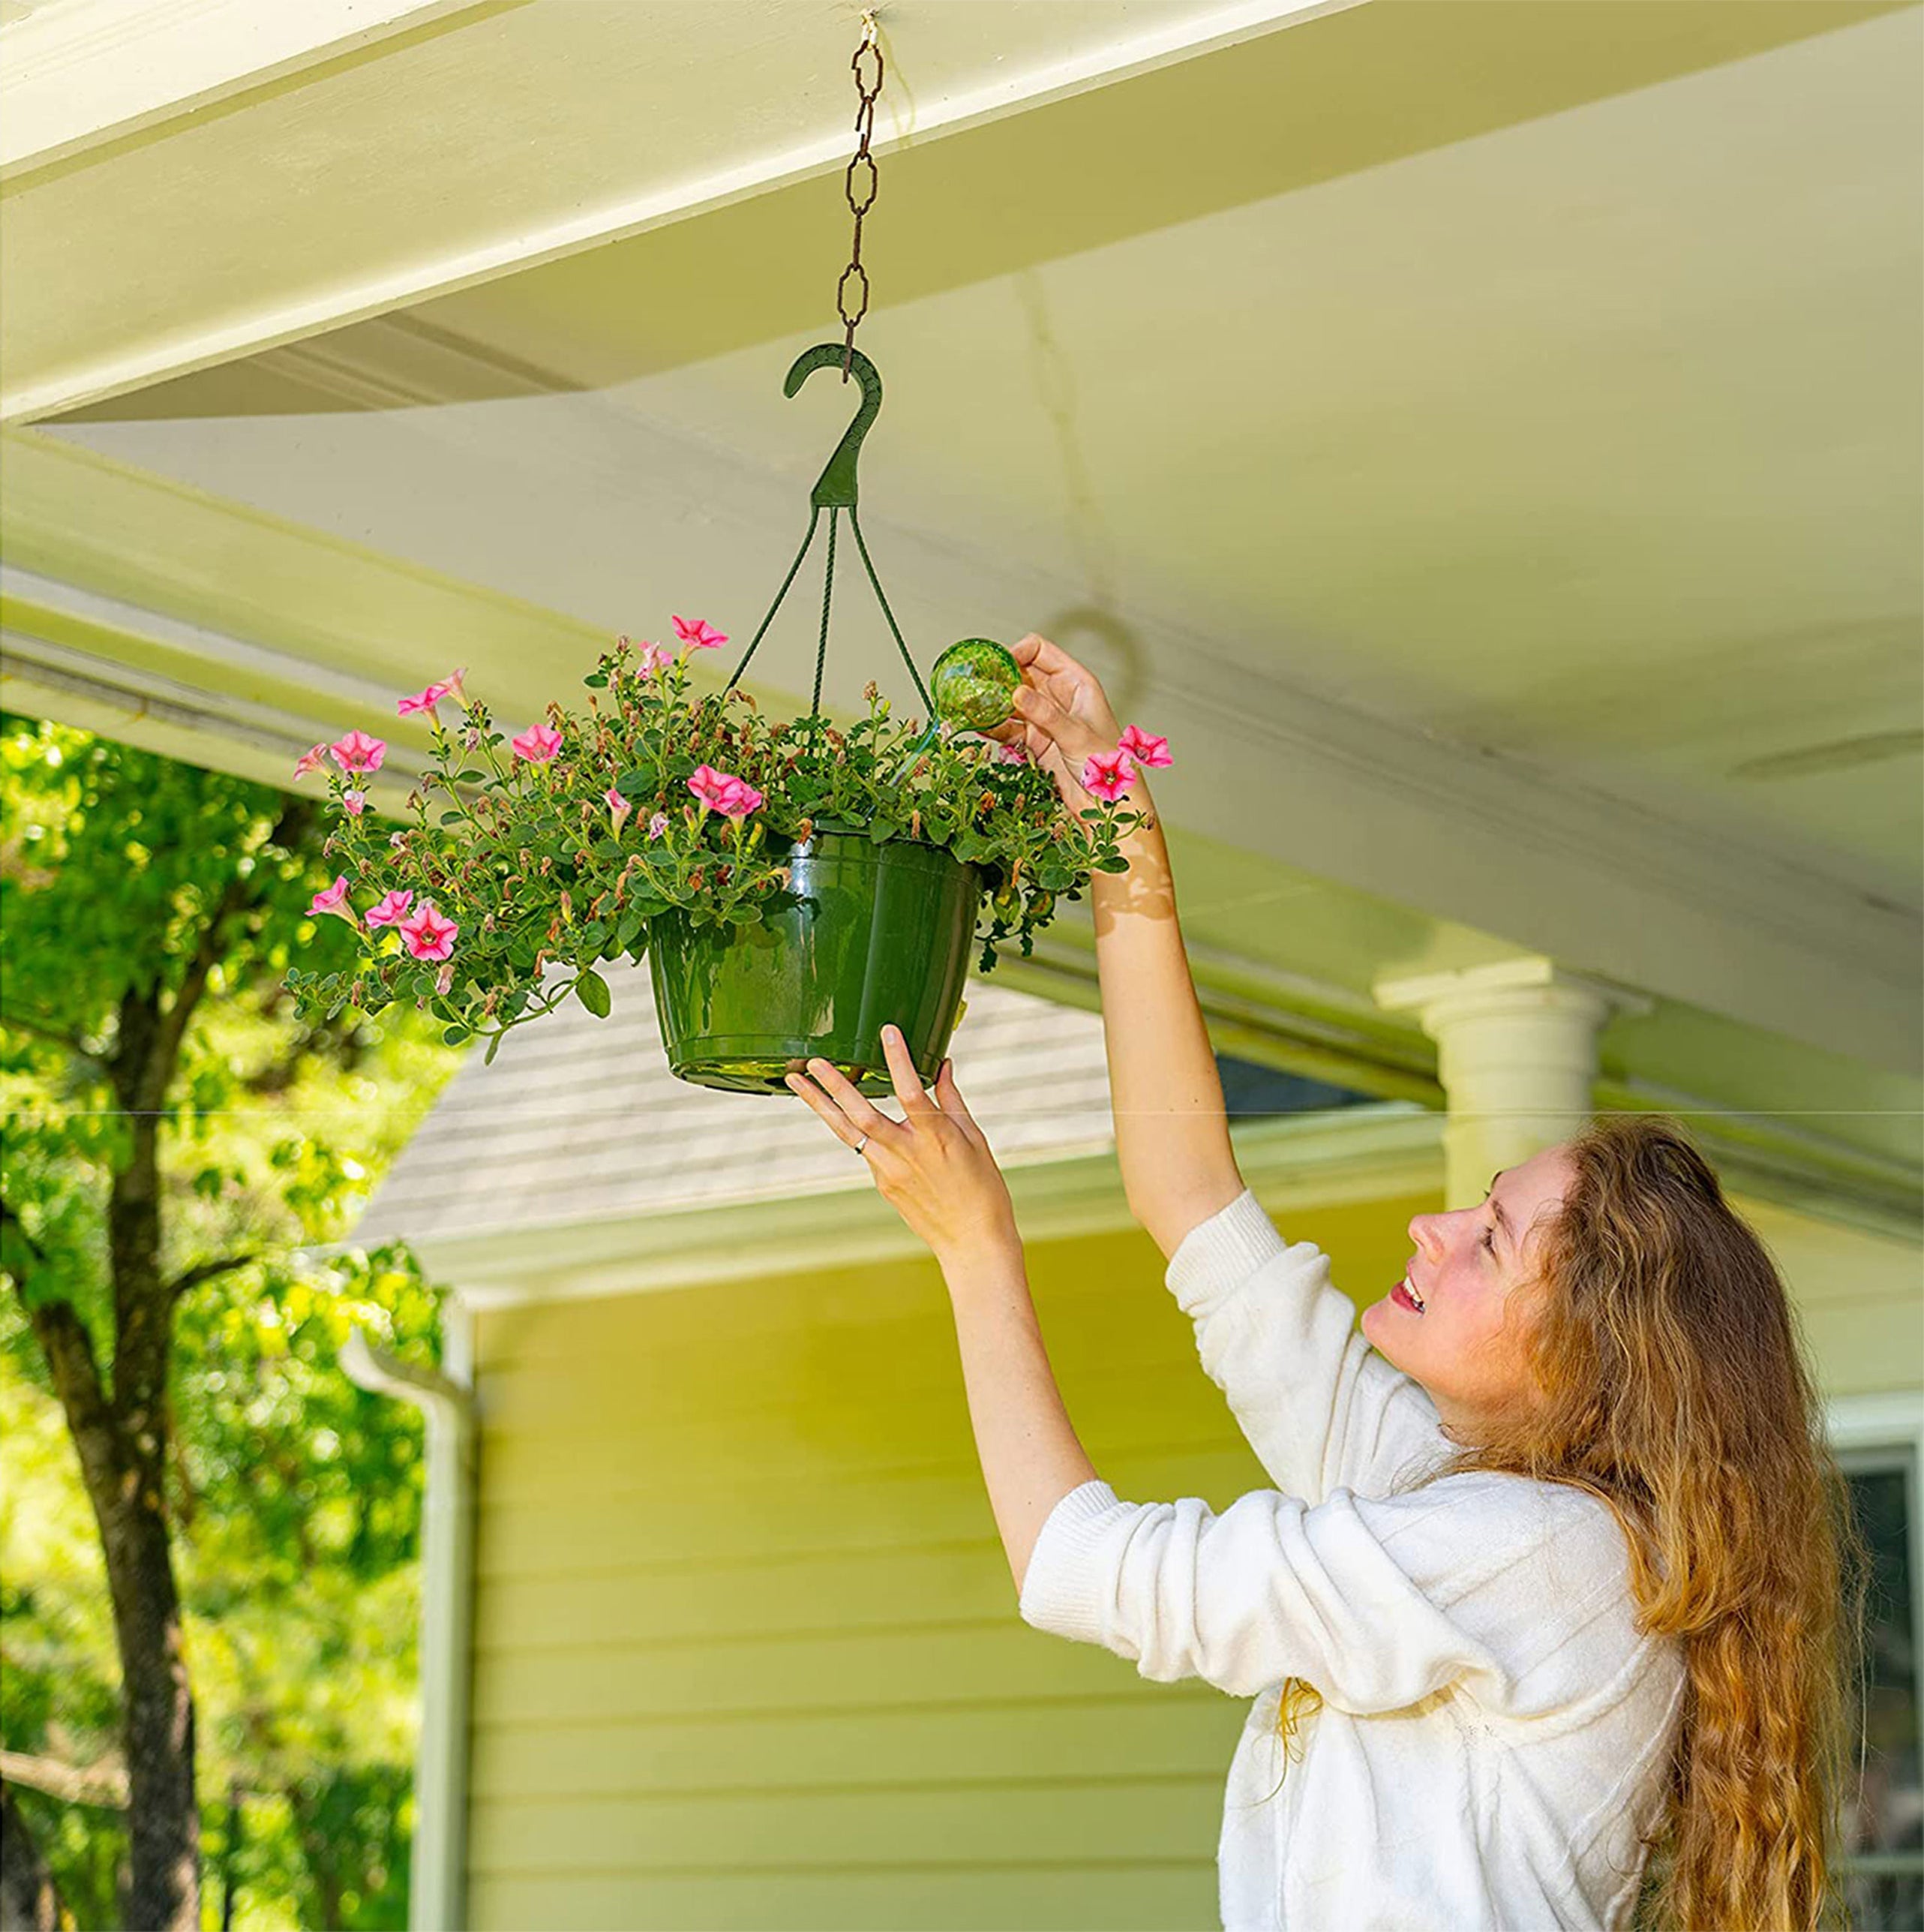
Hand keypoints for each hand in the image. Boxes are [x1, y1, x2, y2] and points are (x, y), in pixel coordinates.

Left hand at [785, 1024, 1018, 1267]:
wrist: (972, 1242)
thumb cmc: (982, 1189)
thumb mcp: (974, 1139)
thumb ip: (952, 1100)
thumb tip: (943, 1065)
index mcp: (936, 1138)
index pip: (912, 1092)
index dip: (899, 1061)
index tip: (887, 1032)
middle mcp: (907, 1154)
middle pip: (863, 1114)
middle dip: (834, 1086)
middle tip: (812, 1062)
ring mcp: (889, 1172)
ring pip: (848, 1133)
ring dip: (821, 1105)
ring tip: (796, 1082)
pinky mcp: (882, 1185)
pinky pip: (864, 1150)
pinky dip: (851, 1129)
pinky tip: (839, 1111)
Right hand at [985, 633, 1125, 815]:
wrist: (1111, 805)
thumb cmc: (1109, 765)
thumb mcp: (1076, 735)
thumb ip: (1046, 714)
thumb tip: (1016, 693)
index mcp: (1076, 683)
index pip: (1041, 652)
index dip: (1017, 652)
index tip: (996, 664)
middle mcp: (1059, 697)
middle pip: (1021, 675)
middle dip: (998, 679)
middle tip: (975, 684)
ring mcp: (1046, 720)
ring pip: (1012, 703)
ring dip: (993, 704)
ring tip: (972, 706)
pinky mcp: (1036, 743)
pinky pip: (1011, 729)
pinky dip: (995, 728)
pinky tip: (980, 727)